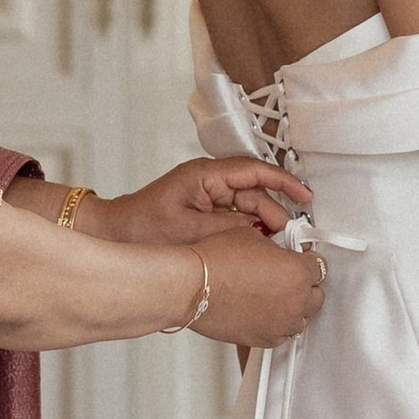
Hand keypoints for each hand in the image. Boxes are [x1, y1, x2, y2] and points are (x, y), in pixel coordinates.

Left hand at [97, 156, 313, 246]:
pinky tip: (257, 247)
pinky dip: (248, 230)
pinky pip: (236, 217)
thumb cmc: (141, 228)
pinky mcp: (205, 211)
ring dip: (263, 225)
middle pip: (254, 192)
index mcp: (205, 175)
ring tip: (275, 247)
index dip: (284, 182)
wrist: (114, 236)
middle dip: (275, 213)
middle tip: (288, 238)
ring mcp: (208, 196)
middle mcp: (209, 181)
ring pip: (248, 206)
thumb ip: (230, 227)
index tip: (305, 195)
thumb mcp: (190, 230)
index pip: (254, 171)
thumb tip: (262, 229)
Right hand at [193, 226, 326, 351]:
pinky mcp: (265, 339)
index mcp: (298, 272)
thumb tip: (278, 251)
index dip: (307, 262)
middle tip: (286, 278)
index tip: (299, 261)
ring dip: (292, 307)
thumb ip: (275, 246)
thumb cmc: (216, 261)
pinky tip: (263, 312)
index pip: (319, 267)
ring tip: (273, 297)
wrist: (191, 286)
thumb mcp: (252, 236)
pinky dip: (276, 324)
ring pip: (301, 318)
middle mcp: (296, 301)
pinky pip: (282, 334)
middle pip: (315, 296)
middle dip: (304, 286)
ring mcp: (282, 324)